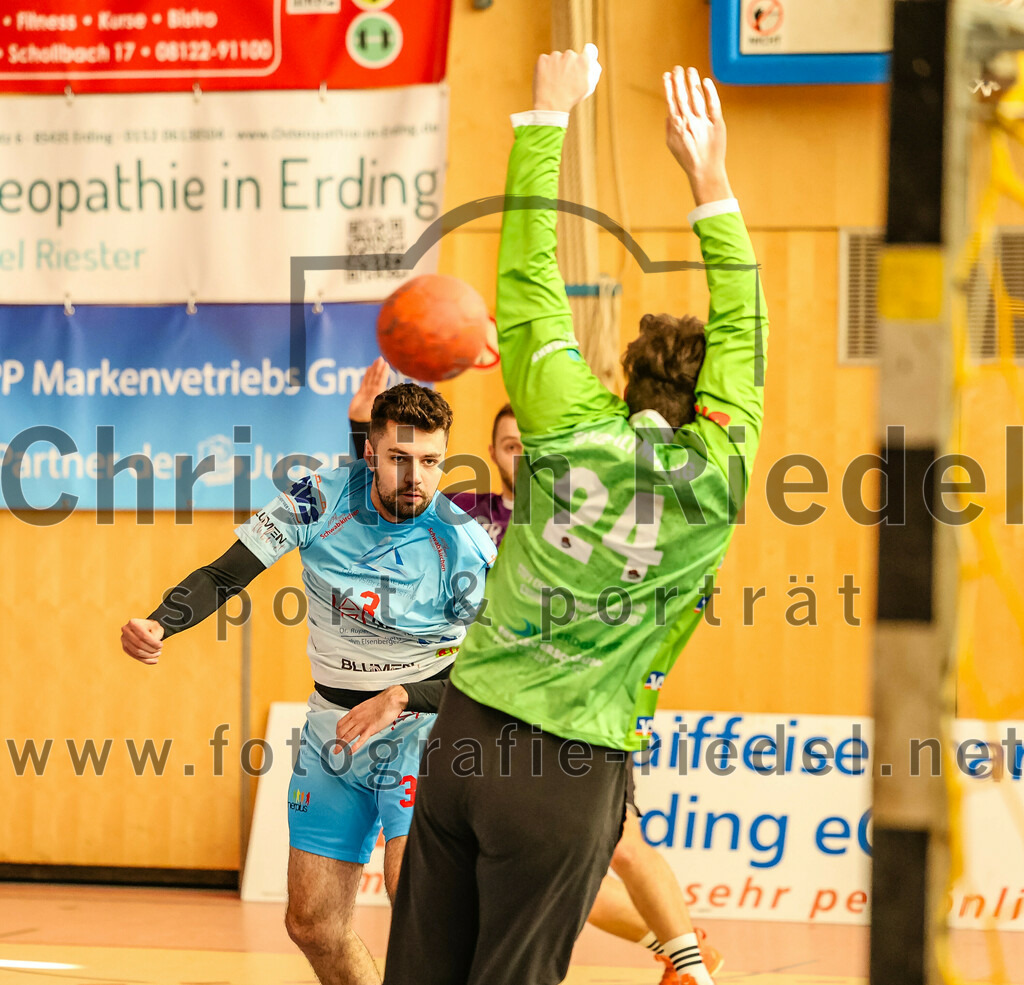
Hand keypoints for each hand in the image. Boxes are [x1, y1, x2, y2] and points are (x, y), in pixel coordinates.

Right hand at [121, 618, 164, 664]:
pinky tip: (154, 661)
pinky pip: (135, 656)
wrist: (146, 628)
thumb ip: (155, 635)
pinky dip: (145, 660)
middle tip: (159, 650)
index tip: (161, 645)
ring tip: (158, 654)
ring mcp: (124, 639)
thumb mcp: (156, 627)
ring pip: (137, 652)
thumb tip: (154, 646)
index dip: (153, 643)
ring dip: (149, 655)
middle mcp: (126, 630)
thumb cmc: (152, 627)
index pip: (144, 636)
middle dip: (151, 649)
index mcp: (133, 623)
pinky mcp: (125, 647)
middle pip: (139, 644)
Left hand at [334, 686, 407, 755]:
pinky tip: (350, 752)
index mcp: (354, 712)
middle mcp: (356, 718)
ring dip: (341, 745)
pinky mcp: (371, 729)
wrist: (390, 700)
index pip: (340, 723)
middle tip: (337, 746)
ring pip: (348, 736)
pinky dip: (354, 747)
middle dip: (337, 740)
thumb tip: (358, 720)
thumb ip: (360, 714)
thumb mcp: (365, 706)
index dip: (337, 732)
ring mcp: (363, 724)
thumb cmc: (381, 703)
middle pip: (341, 731)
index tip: (337, 737)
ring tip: (337, 751)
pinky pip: (360, 740)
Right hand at [348, 356, 389, 422]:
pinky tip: (369, 368)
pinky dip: (367, 375)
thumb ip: (378, 403)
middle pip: (377, 378)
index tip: (386, 365)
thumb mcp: (374, 411)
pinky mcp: (362, 393)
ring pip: (371, 378)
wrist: (358, 422)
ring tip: (377, 360)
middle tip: (381, 358)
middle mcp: (374, 392)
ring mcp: (368, 392)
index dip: (384, 373)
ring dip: (374, 369)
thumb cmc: (367, 418)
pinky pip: (365, 382)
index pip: (382, 382)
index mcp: (378, 396)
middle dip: (379, 368)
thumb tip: (381, 395)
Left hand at [533, 45, 601, 112]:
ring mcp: (555, 56)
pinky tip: (546, 79)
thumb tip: (592, 60)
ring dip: (556, 66)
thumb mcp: (587, 87)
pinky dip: (544, 68)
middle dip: (567, 65)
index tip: (579, 63)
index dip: (583, 59)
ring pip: (556, 58)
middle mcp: (570, 55)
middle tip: (564, 80)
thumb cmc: (571, 98)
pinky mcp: (543, 59)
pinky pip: (544, 60)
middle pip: (569, 56)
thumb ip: (592, 71)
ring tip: (554, 82)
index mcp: (583, 61)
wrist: (550, 106)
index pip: (588, 51)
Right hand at [664, 66, 731, 204]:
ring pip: (696, 97)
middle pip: (682, 96)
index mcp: (676, 126)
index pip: (671, 101)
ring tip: (690, 70)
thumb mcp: (671, 145)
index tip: (667, 75)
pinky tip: (705, 82)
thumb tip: (668, 111)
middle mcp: (688, 121)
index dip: (668, 87)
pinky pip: (713, 104)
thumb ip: (669, 127)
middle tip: (677, 68)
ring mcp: (702, 122)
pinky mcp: (717, 123)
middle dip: (678, 80)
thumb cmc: (687, 158)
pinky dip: (709, 92)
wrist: (704, 170)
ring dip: (692, 82)